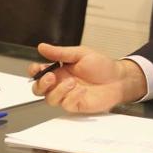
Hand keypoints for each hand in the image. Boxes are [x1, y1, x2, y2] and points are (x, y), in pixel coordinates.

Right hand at [29, 43, 147, 112]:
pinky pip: (66, 104)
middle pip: (39, 89)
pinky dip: (72, 97)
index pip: (39, 72)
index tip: (37, 68)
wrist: (118, 79)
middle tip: (51, 77)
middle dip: (41, 84)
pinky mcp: (76, 105)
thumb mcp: (80, 54)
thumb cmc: (102, 66)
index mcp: (59, 69)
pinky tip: (82, 91)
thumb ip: (60, 53)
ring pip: (50, 99)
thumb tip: (42, 47)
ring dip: (59, 90)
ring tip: (73, 82)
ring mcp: (67, 95)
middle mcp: (60, 83)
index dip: (34, 72)